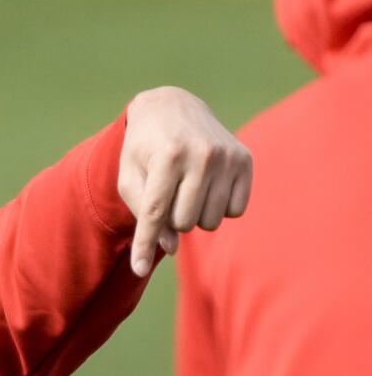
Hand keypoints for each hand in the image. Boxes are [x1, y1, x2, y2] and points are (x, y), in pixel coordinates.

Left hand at [119, 87, 251, 276]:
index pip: (155, 212)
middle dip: (170, 218)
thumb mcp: (129, 174)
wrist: (172, 106)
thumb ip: (143, 211)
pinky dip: (218, 206)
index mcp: (167, 156)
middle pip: (184, 223)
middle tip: (166, 192)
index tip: (137, 269)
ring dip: (194, 214)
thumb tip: (170, 246)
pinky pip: (235, 211)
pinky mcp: (246, 160)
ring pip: (210, 221)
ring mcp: (228, 157)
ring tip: (185, 186)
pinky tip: (207, 184)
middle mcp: (202, 155)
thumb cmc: (144, 148)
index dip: (145, 244)